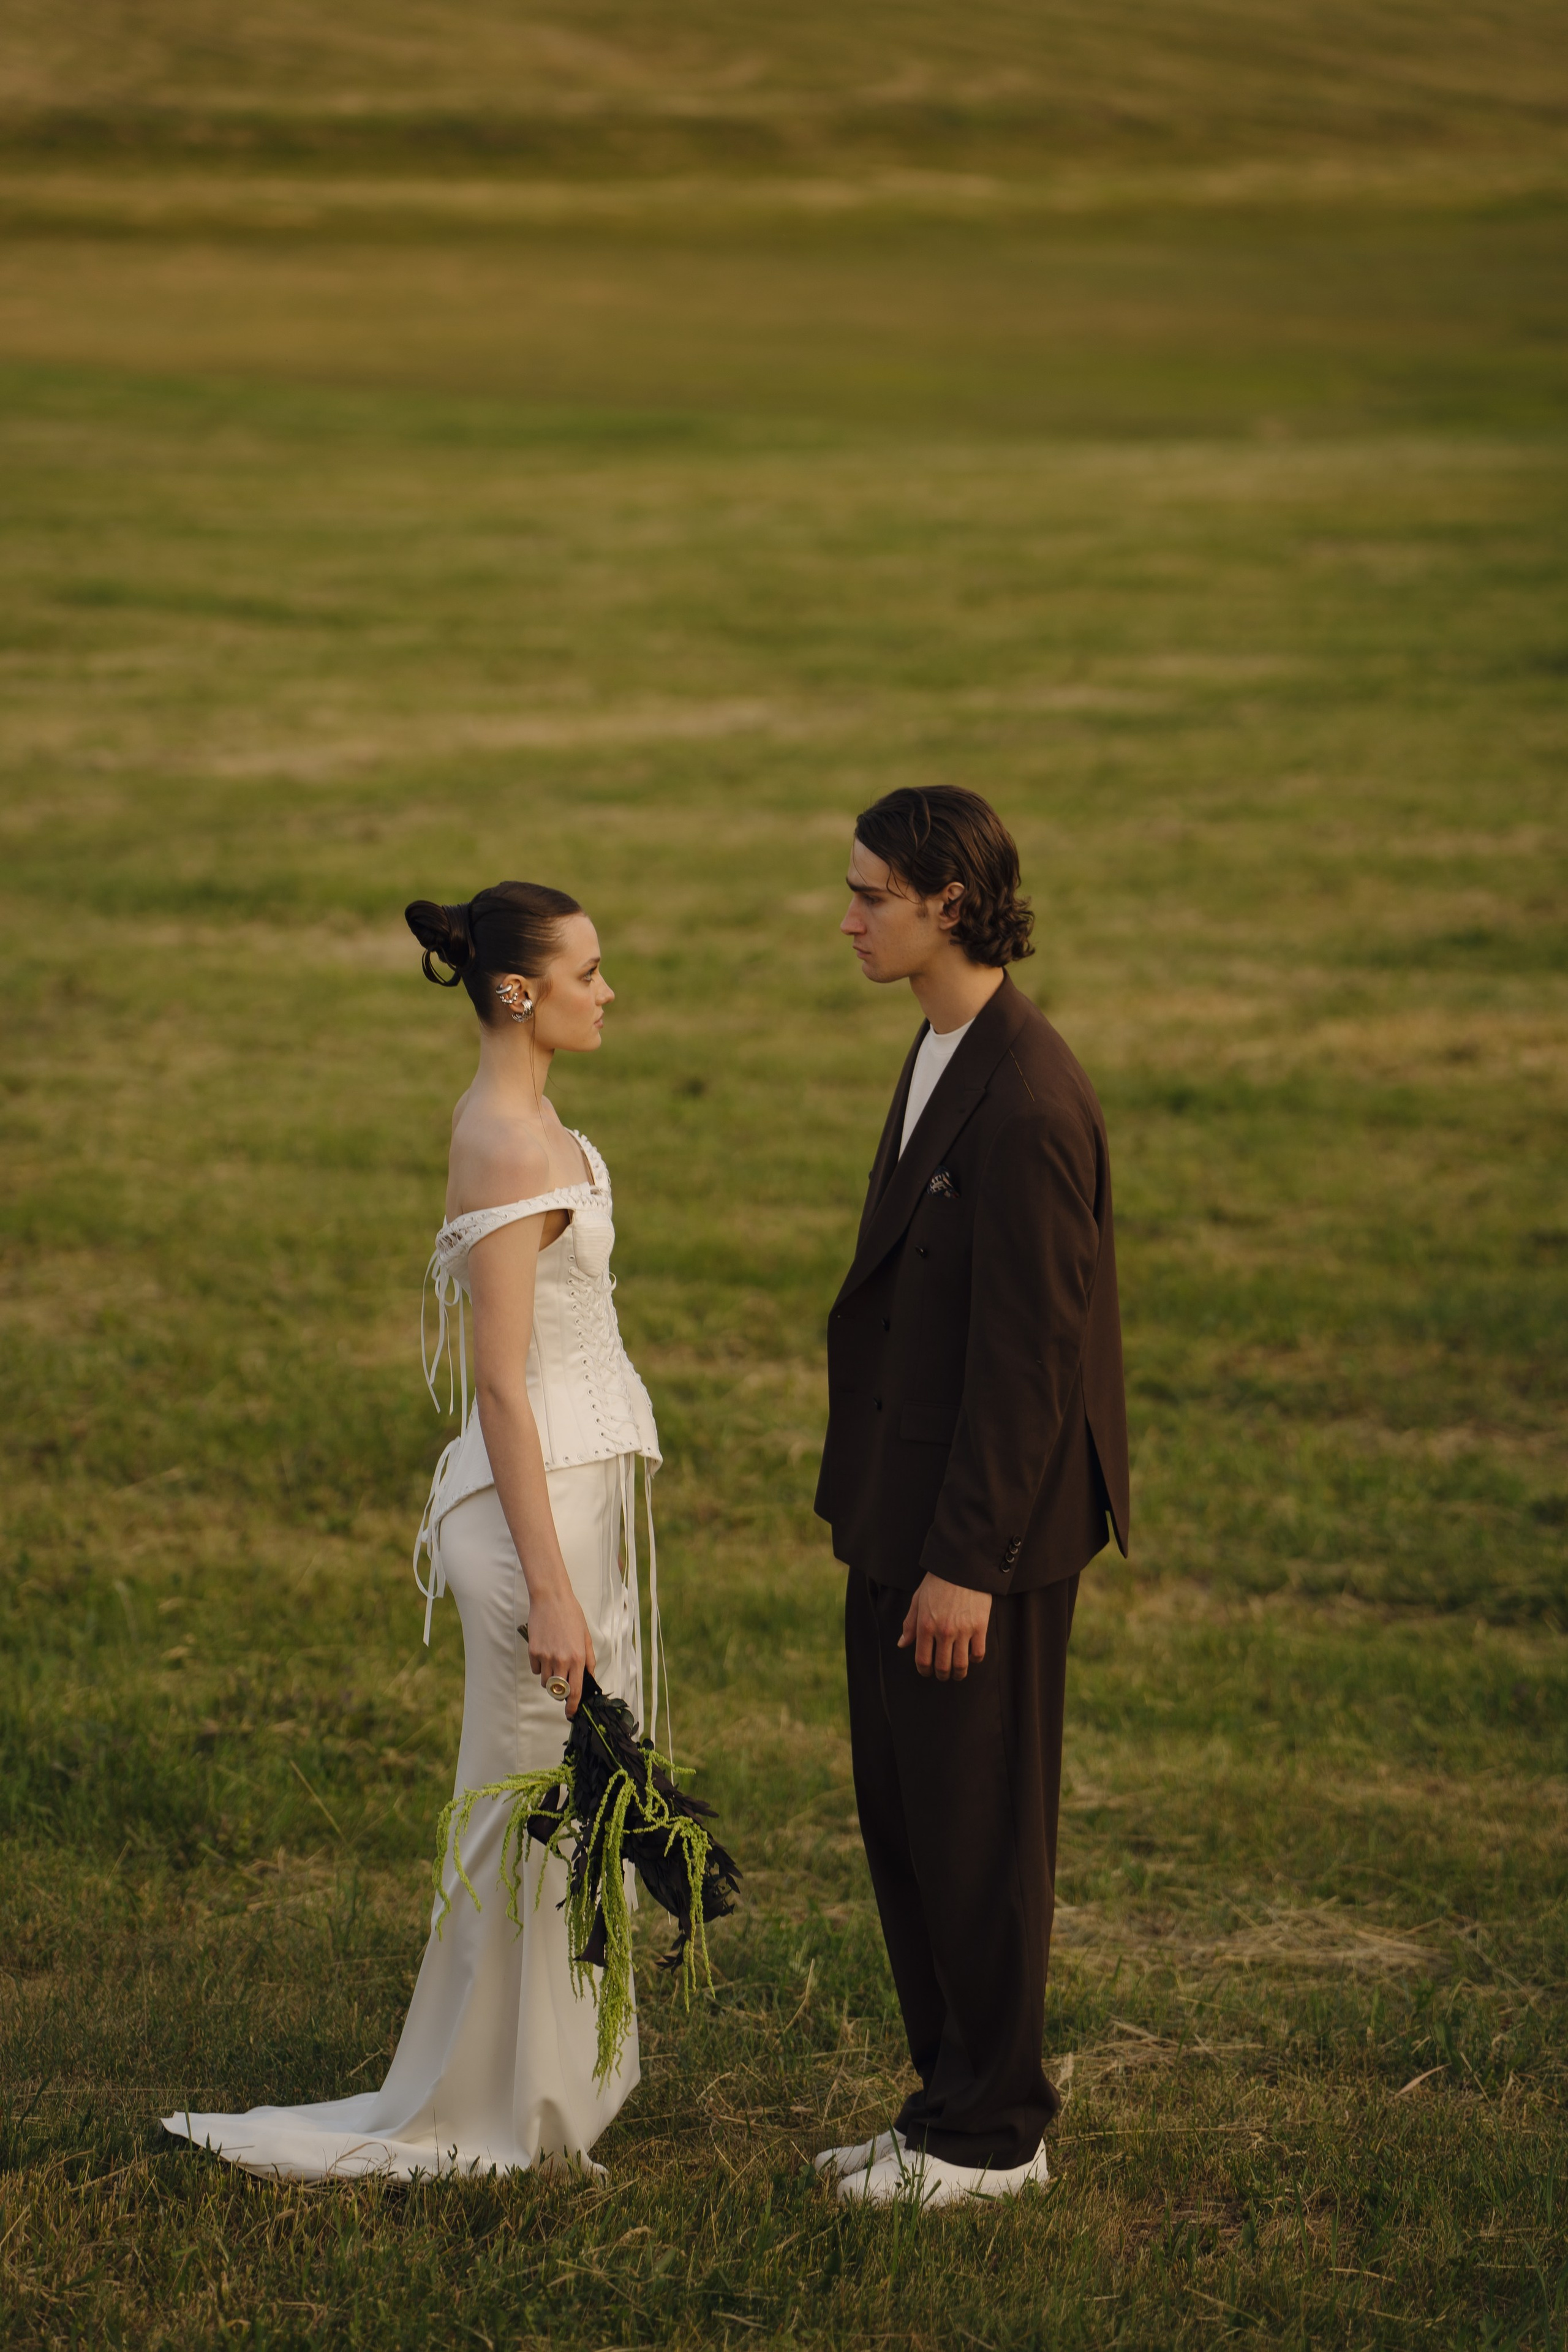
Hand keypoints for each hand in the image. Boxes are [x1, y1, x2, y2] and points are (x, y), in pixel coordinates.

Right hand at [518, 1587, 596, 1716]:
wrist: (551, 1599)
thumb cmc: (571, 1615)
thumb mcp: (586, 1637)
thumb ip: (589, 1659)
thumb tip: (590, 1678)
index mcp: (578, 1658)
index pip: (575, 1691)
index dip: (572, 1706)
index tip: (570, 1713)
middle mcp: (562, 1660)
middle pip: (558, 1691)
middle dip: (560, 1693)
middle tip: (562, 1684)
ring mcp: (546, 1657)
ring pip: (546, 1682)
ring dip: (550, 1679)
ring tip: (554, 1663)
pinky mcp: (534, 1652)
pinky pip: (536, 1669)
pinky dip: (540, 1667)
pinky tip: (545, 1652)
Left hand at [898, 1573, 991, 1680]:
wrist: (961, 1566)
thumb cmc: (937, 1582)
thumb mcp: (917, 1600)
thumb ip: (910, 1625)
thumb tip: (902, 1644)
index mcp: (925, 1626)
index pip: (923, 1660)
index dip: (924, 1671)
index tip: (927, 1672)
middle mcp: (944, 1631)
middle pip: (943, 1666)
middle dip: (942, 1675)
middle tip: (943, 1676)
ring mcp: (963, 1630)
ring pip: (961, 1664)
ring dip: (958, 1673)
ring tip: (957, 1673)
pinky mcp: (980, 1626)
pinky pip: (978, 1653)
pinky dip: (975, 1660)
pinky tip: (971, 1657)